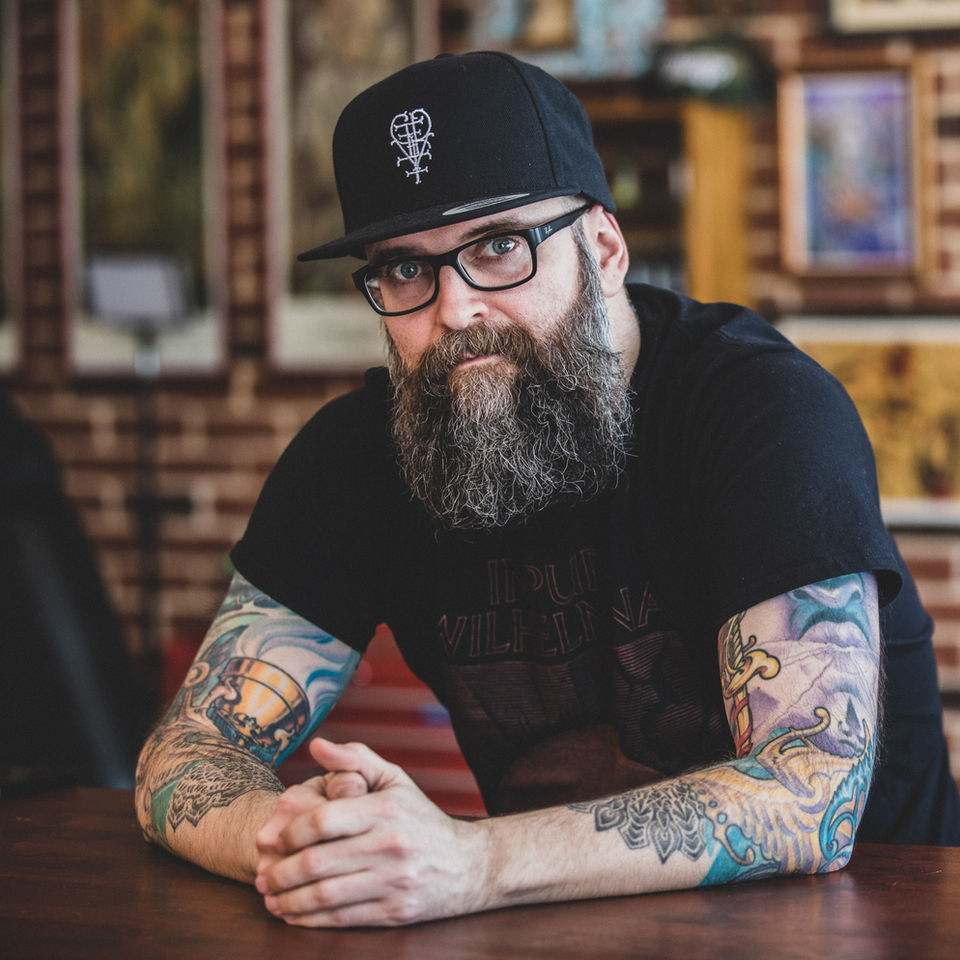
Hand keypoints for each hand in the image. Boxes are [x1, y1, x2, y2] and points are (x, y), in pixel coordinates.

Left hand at [254, 738, 492, 926]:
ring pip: (326, 895)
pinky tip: (293, 915)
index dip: (289, 832)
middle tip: (261, 874)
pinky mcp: (396, 912)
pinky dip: (310, 920)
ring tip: (271, 898)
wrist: (469, 865)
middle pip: (318, 861)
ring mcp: (394, 881)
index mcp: (386, 809)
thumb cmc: (421, 818)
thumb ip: (354, 759)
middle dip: (281, 871)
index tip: (272, 839)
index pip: (324, 819)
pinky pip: (342, 919)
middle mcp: (391, 845)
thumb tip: (316, 746)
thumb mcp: (394, 780)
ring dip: (289, 900)